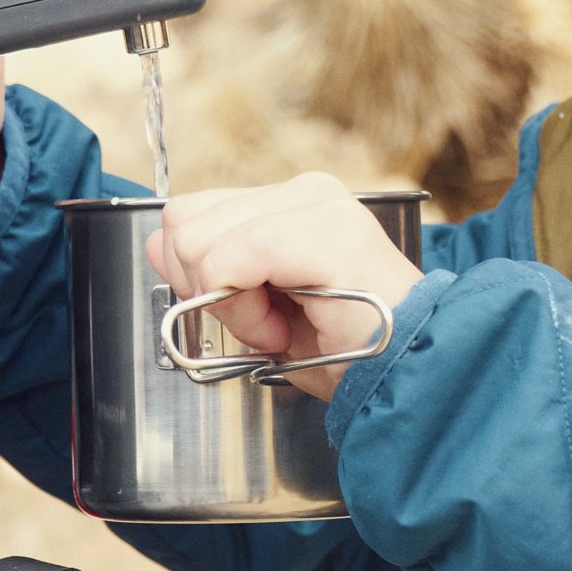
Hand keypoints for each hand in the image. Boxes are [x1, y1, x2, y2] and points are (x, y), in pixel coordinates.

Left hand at [146, 174, 424, 400]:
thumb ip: (212, 267)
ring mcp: (315, 204)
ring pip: (198, 240)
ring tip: (281, 325)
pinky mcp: (324, 231)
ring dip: (230, 303)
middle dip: (205, 288)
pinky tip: (282, 330)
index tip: (247, 314)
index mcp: (288, 203)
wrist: (409, 379)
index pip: (190, 212)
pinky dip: (245, 310)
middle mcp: (302, 191)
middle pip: (183, 220)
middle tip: (266, 323)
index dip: (194, 274)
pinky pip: (233, 258)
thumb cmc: (347, 351)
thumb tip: (162, 246)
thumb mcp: (259, 305)